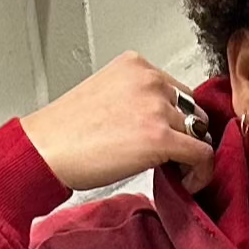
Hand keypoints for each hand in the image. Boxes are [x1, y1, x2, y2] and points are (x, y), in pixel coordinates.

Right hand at [20, 52, 218, 195]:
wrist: (46, 150)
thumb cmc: (66, 131)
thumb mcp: (106, 96)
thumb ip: (137, 100)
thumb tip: (161, 124)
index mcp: (135, 65)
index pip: (176, 90)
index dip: (176, 119)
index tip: (168, 139)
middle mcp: (150, 80)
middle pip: (192, 109)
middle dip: (185, 134)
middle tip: (170, 159)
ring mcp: (157, 107)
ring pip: (199, 132)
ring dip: (190, 155)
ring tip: (173, 172)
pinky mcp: (161, 137)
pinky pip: (202, 154)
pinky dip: (201, 172)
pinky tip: (186, 183)